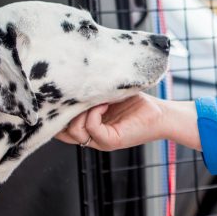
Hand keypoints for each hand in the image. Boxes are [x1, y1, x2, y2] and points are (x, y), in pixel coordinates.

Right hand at [56, 95, 200, 150]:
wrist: (162, 114)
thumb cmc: (137, 102)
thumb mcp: (108, 95)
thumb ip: (91, 91)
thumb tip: (73, 74)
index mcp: (89, 127)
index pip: (60, 127)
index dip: (54, 114)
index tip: (55, 96)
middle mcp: (92, 136)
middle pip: (62, 133)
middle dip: (62, 114)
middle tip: (71, 96)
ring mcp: (101, 141)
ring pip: (74, 132)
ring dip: (80, 112)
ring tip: (95, 98)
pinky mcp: (112, 141)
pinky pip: (92, 128)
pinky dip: (94, 113)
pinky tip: (104, 103)